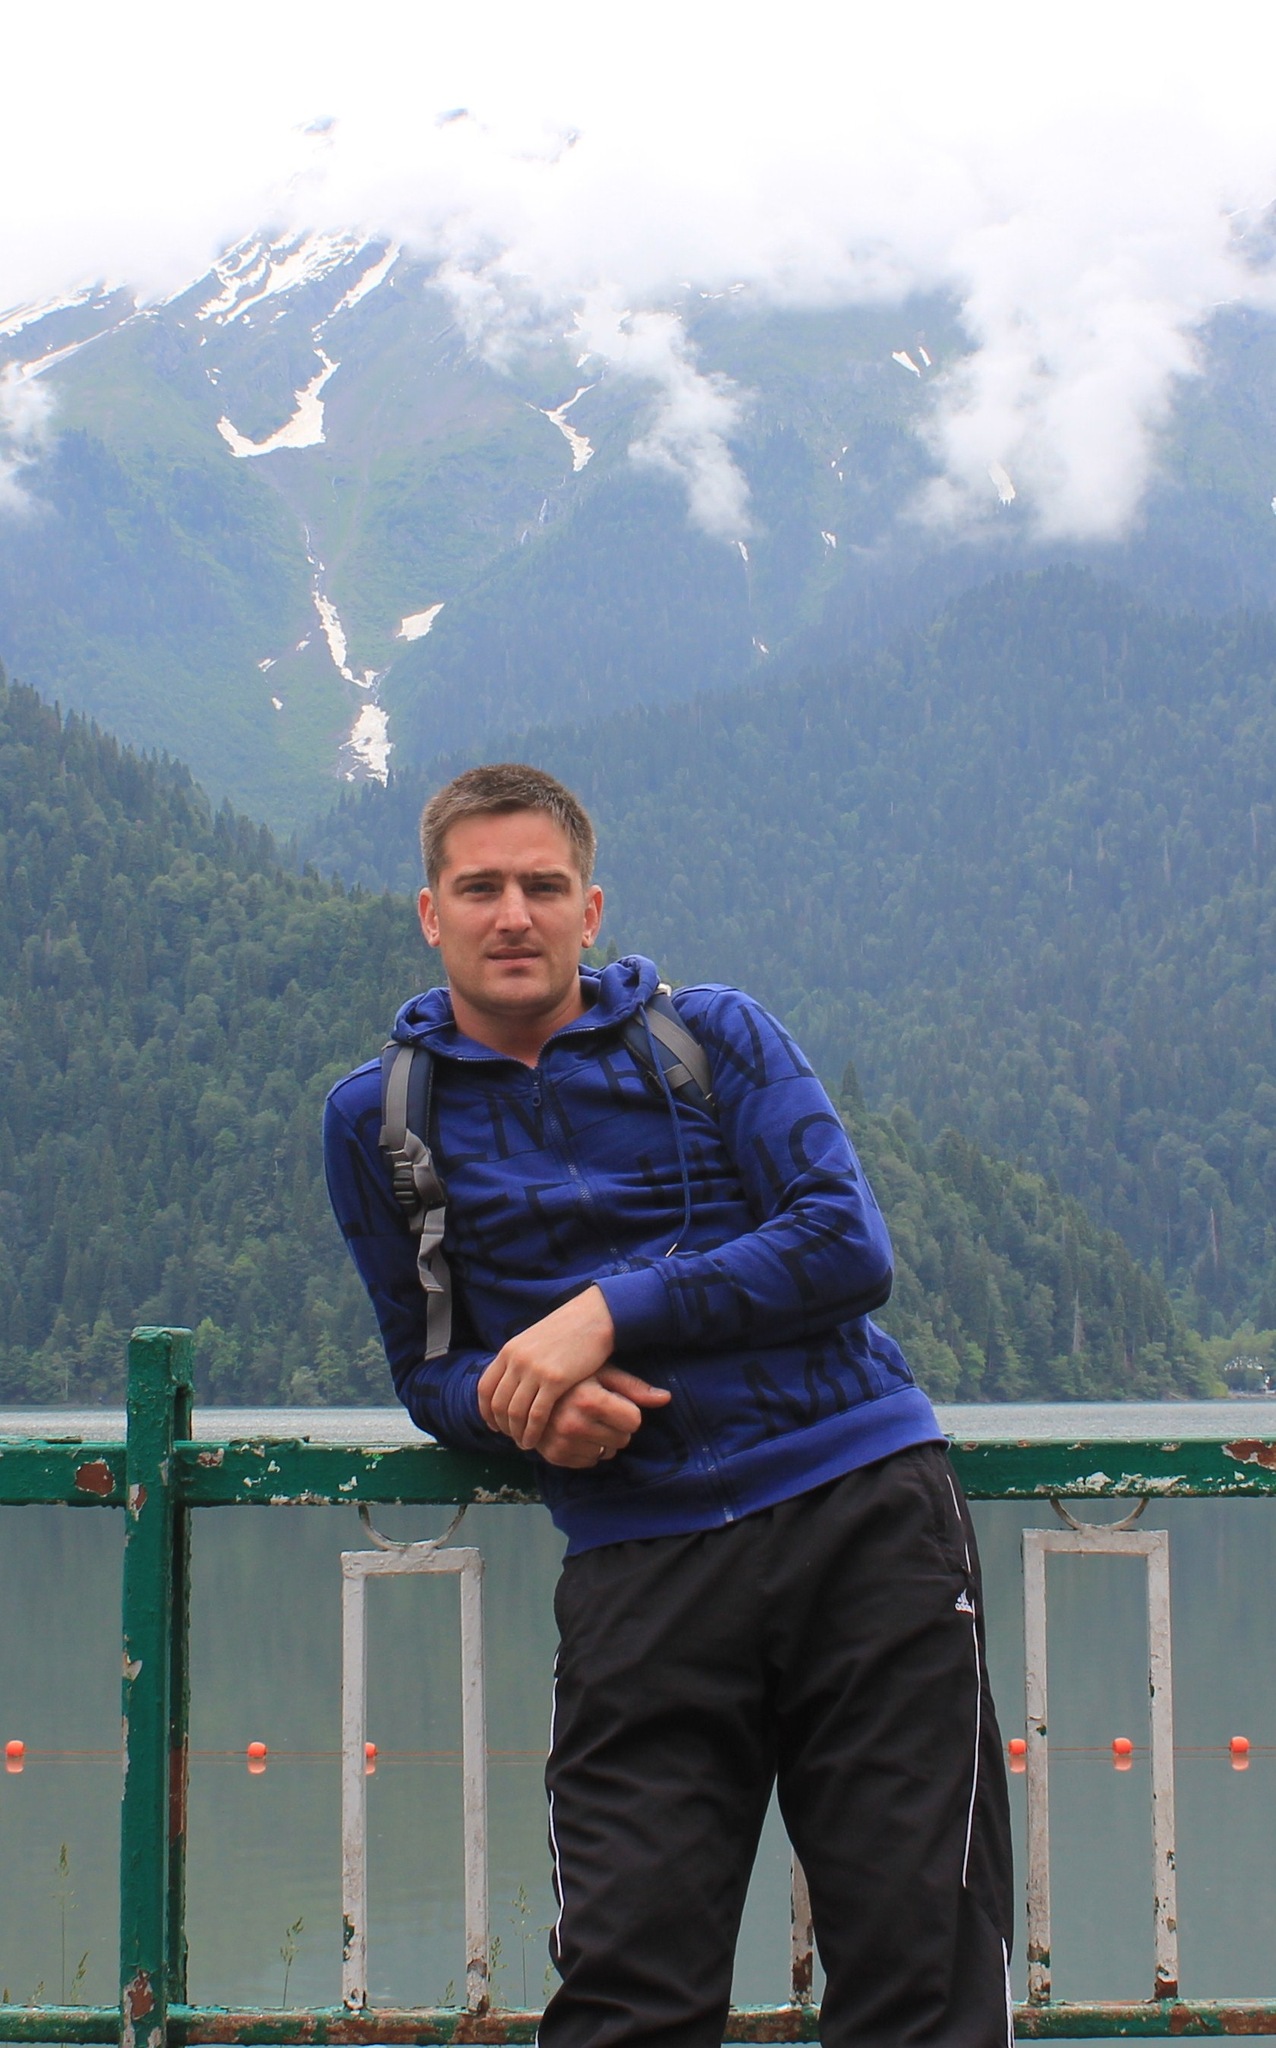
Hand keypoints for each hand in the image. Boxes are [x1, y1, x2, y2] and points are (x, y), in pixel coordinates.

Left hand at [478, 1287, 616, 1448]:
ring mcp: (534, 1370)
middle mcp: (516, 1361)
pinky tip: (535, 1440)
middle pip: (498, 1404)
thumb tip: (511, 1380)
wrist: (594, 1317)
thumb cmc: (569, 1329)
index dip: (486, 1411)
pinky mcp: (554, 1380)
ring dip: (517, 1433)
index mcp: (509, 1350)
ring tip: (524, 1443)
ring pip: (515, 1412)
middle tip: (511, 1437)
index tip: (493, 1425)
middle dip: (502, 1426)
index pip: (485, 1388)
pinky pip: (537, 1414)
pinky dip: (532, 1432)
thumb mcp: (535, 1339)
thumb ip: (520, 1359)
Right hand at [535, 1367, 672, 1468]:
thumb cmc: (574, 1376)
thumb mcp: (602, 1373)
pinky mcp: (554, 1456)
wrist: (529, 1388)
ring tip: (585, 1420)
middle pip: (623, 1439)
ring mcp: (562, 1442)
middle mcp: (574, 1423)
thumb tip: (667, 1398)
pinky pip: (590, 1462)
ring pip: (607, 1453)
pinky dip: (587, 1450)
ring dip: (602, 1440)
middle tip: (598, 1412)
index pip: (634, 1421)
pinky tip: (575, 1433)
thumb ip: (634, 1387)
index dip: (628, 1411)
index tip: (614, 1402)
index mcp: (589, 1400)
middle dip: (616, 1427)